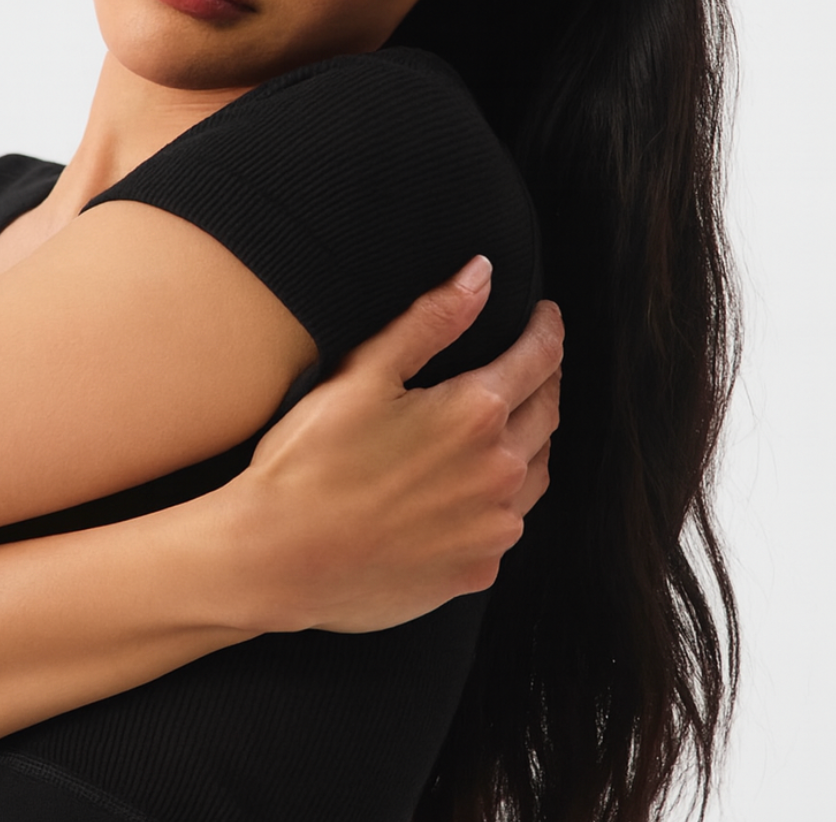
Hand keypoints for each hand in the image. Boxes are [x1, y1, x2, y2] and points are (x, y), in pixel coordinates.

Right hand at [218, 256, 562, 633]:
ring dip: (533, 438)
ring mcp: (492, 528)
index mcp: (476, 414)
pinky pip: (509, 524)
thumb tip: (479, 277)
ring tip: (516, 418)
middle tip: (535, 360)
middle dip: (545, 378)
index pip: (540, 358)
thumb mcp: (365, 372)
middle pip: (547, 411)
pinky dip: (505, 497)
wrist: (275, 560)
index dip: (547, 329)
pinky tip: (478, 488)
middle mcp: (498, 473)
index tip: (546, 316)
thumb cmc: (310, 464)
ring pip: (538, 470)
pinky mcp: (475, 571)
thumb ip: (432, 320)